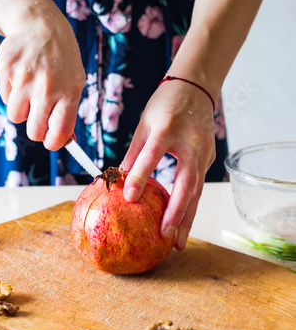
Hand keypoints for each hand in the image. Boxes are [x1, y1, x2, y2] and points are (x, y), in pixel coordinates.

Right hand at [0, 2, 85, 149]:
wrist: (40, 24)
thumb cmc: (61, 59)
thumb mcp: (74, 82)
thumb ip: (69, 112)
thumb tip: (67, 141)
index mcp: (69, 92)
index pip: (60, 131)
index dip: (53, 142)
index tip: (50, 141)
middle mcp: (47, 87)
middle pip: (34, 131)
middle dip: (35, 130)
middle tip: (38, 119)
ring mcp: (25, 78)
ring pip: (16, 117)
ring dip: (22, 110)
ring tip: (30, 92)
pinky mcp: (6, 69)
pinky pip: (5, 97)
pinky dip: (12, 92)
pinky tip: (22, 76)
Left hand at [121, 81, 215, 250]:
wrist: (196, 87)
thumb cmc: (165, 104)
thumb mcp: (144, 124)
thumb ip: (134, 153)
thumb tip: (121, 181)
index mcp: (167, 128)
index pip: (152, 156)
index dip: (140, 177)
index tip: (129, 198)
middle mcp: (190, 143)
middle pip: (186, 183)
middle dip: (177, 213)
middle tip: (166, 236)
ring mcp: (204, 152)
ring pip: (197, 191)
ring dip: (187, 218)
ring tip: (177, 242)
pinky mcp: (209, 159)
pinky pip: (198, 187)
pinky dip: (190, 207)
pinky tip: (181, 224)